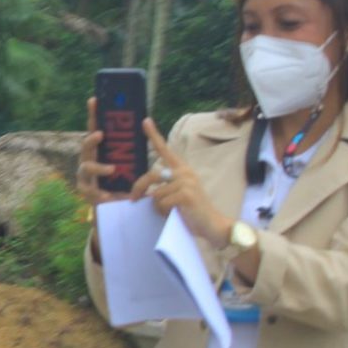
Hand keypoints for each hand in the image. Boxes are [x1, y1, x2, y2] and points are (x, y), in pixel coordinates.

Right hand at [74, 97, 126, 207]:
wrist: (118, 206)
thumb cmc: (125, 181)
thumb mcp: (132, 162)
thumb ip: (134, 145)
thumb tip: (146, 121)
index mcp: (100, 150)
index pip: (96, 129)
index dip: (94, 115)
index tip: (94, 100)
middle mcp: (89, 159)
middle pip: (86, 145)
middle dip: (91, 139)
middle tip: (101, 134)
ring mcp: (85, 175)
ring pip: (86, 167)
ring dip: (99, 167)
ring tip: (112, 169)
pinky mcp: (86, 192)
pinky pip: (90, 190)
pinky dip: (100, 192)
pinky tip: (108, 195)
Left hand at [132, 118, 231, 247]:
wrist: (213, 226)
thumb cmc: (192, 212)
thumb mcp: (176, 195)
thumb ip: (163, 187)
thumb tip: (141, 191)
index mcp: (182, 169)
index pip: (165, 150)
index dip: (154, 135)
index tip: (145, 121)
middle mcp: (185, 172)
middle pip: (151, 175)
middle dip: (138, 188)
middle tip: (134, 199)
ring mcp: (186, 182)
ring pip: (155, 194)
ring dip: (157, 207)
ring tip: (170, 212)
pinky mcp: (186, 194)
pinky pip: (161, 202)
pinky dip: (163, 212)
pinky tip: (175, 215)